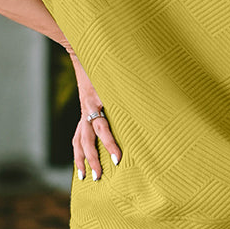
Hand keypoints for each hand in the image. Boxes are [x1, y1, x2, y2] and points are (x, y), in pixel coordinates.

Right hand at [66, 49, 121, 180]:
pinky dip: (78, 150)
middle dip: (92, 160)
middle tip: (100, 177)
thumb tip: (152, 100)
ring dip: (80, 159)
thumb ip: (131, 88)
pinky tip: (81, 161)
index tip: (118, 159)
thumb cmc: (105, 64)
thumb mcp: (119, 76)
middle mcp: (86, 110)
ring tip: (84, 176)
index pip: (102, 128)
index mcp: (95, 102)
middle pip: (85, 141)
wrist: (83, 52)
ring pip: (77, 141)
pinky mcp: (82, 113)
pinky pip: (77, 135)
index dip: (109, 144)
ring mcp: (82, 113)